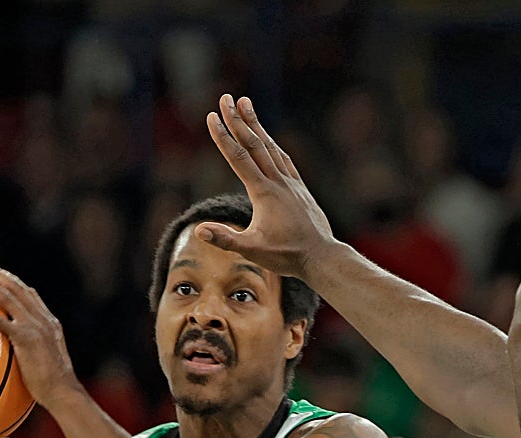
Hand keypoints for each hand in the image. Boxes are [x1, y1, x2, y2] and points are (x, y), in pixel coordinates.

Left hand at [0, 259, 80, 407]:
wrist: (64, 393)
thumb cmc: (52, 387)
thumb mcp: (44, 361)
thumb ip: (30, 351)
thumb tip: (11, 356)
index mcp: (48, 322)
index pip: (28, 293)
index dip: (9, 279)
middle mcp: (43, 319)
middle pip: (16, 287)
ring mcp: (36, 327)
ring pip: (6, 297)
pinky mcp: (27, 339)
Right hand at [199, 94, 339, 278]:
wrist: (321, 256)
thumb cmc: (287, 255)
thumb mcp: (253, 251)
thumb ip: (226, 239)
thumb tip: (199, 230)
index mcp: (264, 192)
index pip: (239, 158)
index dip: (223, 136)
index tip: (211, 116)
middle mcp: (278, 182)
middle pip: (254, 144)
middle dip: (238, 120)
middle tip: (226, 98)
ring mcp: (291, 184)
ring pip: (271, 147)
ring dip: (256, 125)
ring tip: (246, 105)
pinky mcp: (300, 189)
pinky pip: (284, 159)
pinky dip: (273, 145)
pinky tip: (269, 140)